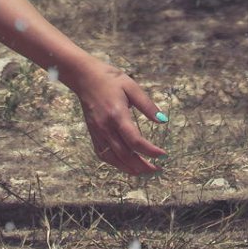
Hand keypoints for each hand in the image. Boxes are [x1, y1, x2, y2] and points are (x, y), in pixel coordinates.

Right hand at [63, 60, 166, 175]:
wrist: (84, 77)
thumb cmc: (110, 79)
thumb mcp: (131, 86)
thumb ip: (147, 105)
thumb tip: (163, 120)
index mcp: (117, 114)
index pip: (135, 141)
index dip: (150, 151)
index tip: (163, 155)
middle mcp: (106, 127)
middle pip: (125, 155)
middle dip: (142, 166)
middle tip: (157, 170)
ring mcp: (97, 132)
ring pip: (114, 159)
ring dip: (130, 168)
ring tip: (144, 172)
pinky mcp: (93, 134)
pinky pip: (104, 155)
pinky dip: (116, 163)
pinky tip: (126, 165)